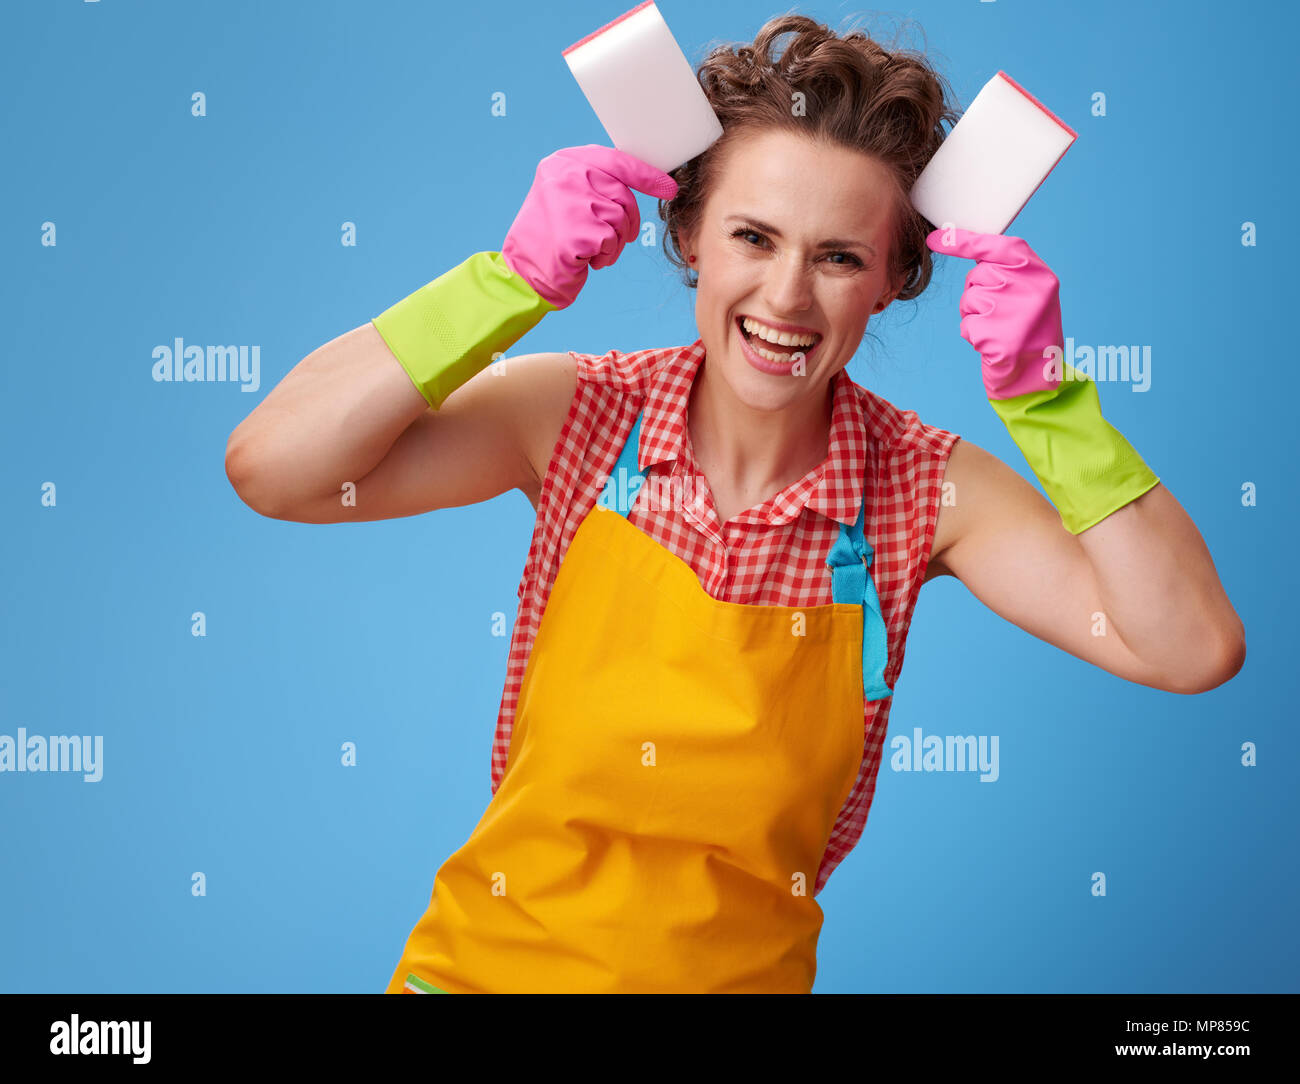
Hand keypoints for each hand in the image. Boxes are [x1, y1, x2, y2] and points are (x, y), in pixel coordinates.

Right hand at [501, 145, 678, 309]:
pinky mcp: (579, 231)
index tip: (668, 187)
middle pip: (623, 194)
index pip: (616, 161)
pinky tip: (584, 260)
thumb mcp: (566, 198)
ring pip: (620, 218)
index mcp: (562, 162)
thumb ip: (594, 184)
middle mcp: (566, 176)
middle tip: (610, 240)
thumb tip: (641, 178)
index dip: (646, 175)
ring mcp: (572, 202)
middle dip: (626, 222)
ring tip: (589, 250)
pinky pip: (612, 241)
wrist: (523, 274)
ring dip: (614, 242)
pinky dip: (605, 256)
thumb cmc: (550, 239)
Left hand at [925, 227, 1063, 399]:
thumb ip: (1006, 270)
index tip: (935, 237)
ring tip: (1000, 329)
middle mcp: (1030, 288)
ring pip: (969, 300)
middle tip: (1002, 314)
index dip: (963, 240)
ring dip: (976, 315)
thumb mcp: (1028, 293)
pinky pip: (967, 325)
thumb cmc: (1028, 332)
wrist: (1037, 378)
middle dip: (979, 293)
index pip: (996, 246)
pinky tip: (993, 345)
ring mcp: (1014, 312)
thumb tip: (957, 241)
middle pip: (978, 275)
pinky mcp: (998, 337)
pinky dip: (974, 336)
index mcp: (1040, 273)